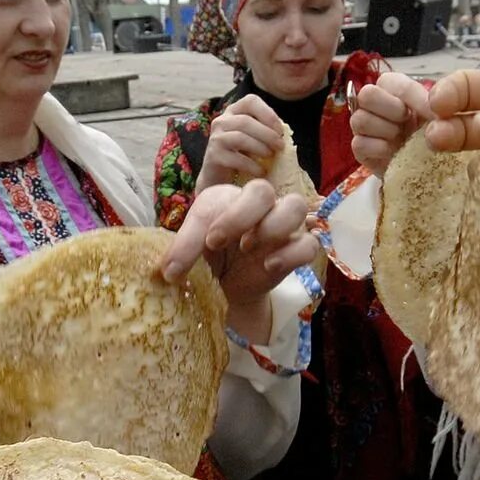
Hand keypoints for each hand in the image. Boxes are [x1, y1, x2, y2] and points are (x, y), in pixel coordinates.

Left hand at [160, 179, 315, 343]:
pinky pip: (309, 244)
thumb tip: (169, 273)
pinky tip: (269, 266)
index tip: (211, 241)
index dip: (228, 215)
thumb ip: (181, 253)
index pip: (230, 192)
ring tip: (249, 250)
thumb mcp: (190, 253)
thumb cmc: (208, 260)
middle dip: (244, 216)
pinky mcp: (296, 250)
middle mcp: (259, 207)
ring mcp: (281, 227)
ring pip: (295, 207)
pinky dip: (292, 254)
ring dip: (273, 227)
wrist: (225, 288)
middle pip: (265, 190)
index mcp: (231, 199)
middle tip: (224, 243)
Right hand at [197, 95, 285, 189]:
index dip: (268, 114)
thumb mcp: (256, 138)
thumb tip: (284, 135)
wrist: (220, 176)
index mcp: (234, 111)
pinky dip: (252, 165)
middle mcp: (221, 121)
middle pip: (246, 121)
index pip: (250, 101)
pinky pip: (235, 158)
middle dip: (267, 134)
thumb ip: (267, 131)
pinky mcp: (213, 155)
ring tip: (271, 156)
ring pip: (240, 137)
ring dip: (260, 147)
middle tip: (280, 147)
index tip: (280, 130)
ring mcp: (215, 137)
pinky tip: (261, 171)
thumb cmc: (242, 155)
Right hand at [348, 70, 430, 175]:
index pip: (392, 82)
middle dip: (391, 109)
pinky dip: (380, 149)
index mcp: (392, 87)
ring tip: (403, 139)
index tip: (433, 115)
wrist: (426, 161)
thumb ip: (433, 107)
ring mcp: (363, 125)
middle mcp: (373, 102)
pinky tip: (395, 153)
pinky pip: (359, 144)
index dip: (413, 98)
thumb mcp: (437, 115)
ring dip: (387, 131)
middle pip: (366, 95)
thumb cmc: (429, 132)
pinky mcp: (360, 148)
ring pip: (360, 120)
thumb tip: (435, 113)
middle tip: (408, 121)